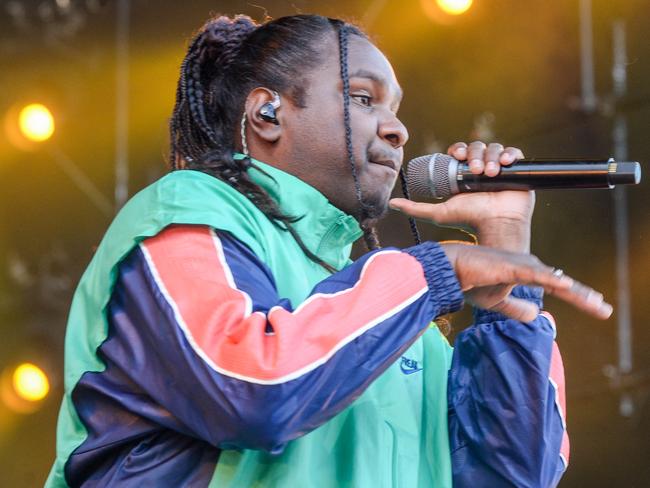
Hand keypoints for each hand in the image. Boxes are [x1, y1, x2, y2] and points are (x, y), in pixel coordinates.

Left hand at [392, 141, 532, 251]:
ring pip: (494, 148)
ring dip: (490, 156)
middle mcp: (482, 168)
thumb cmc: (469, 220)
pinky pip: (514, 153)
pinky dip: (510, 154)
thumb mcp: (438, 213)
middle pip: (477, 147)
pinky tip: (505, 163)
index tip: (457, 156)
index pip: (461, 151)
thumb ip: (415, 208)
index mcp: (464, 173)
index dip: (459, 149)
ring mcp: (501, 168)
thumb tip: (392, 204)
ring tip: (488, 172)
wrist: (495, 225)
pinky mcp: (518, 170)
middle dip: (474, 154)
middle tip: (473, 171)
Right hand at [441, 243, 612, 321]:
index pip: (558, 287)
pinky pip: (536, 274)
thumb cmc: (470, 281)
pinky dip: (552, 279)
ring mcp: (522, 265)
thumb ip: (516, 308)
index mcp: (527, 272)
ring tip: (596, 303)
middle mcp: (530, 266)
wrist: (451, 270)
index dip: (578, 297)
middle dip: (584, 297)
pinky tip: (566, 284)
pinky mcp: (512, 266)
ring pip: (555, 280)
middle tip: (605, 310)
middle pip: (563, 284)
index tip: (598, 306)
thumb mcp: (497, 302)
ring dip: (576, 293)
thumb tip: (537, 314)